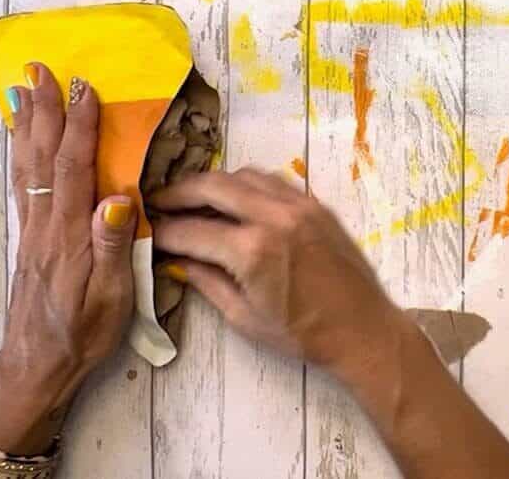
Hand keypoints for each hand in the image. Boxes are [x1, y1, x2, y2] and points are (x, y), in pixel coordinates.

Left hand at [0, 63, 137, 454]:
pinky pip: (23, 183)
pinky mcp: (29, 238)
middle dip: (45, 111)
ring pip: (27, 166)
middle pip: (43, 156)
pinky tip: (23, 139)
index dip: (80, 126)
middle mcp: (46, 224)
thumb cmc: (82, 334)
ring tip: (24, 90)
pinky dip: (21, 152)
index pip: (74, 169)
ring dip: (27, 124)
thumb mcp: (110, 298)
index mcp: (70, 234)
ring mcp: (33, 229)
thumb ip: (111, 246)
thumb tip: (117, 197)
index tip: (85, 87)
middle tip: (41, 69)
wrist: (37, 365)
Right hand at [152, 170, 508, 478]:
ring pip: (242, 175)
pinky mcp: (315, 204)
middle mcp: (273, 217)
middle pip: (211, 186)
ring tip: (192, 198)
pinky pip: (271, 180)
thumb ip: (206, 281)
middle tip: (157, 202)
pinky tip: (233, 198)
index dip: (163, 232)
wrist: (362, 328)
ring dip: (212, 183)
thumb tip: (176, 259)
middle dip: (178, 192)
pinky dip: (245, 184)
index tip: (146, 231)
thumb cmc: (302, 334)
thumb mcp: (244, 317)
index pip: (191, 230)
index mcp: (252, 250)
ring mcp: (298, 205)